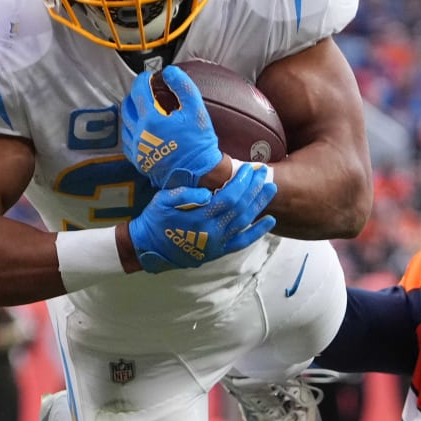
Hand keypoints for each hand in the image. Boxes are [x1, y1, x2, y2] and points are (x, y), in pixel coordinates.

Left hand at [121, 67, 221, 189]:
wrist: (199, 173)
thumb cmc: (199, 142)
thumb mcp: (196, 111)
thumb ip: (183, 87)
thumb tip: (170, 71)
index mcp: (151, 120)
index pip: (138, 91)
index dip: (143, 79)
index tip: (149, 76)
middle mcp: (139, 134)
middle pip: (127, 106)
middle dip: (134, 95)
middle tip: (144, 91)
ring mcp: (137, 149)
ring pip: (125, 124)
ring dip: (132, 113)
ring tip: (142, 109)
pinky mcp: (138, 161)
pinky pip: (127, 142)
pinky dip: (131, 131)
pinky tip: (141, 130)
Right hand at [128, 163, 275, 273]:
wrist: (149, 248)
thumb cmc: (155, 219)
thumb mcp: (164, 200)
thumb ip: (186, 194)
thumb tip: (208, 192)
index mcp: (200, 217)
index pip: (229, 197)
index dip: (242, 182)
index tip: (250, 169)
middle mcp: (213, 232)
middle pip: (241, 207)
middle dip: (254, 189)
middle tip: (264, 173)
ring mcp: (218, 243)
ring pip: (245, 222)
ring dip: (260, 204)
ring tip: (271, 189)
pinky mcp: (219, 251)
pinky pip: (243, 242)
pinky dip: (258, 232)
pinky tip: (270, 221)